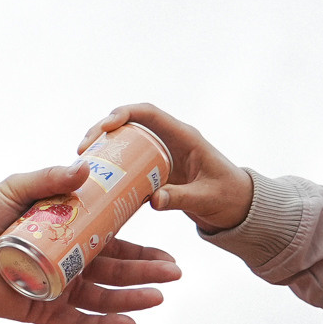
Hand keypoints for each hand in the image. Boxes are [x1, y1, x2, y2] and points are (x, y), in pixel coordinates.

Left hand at [0, 162, 181, 323]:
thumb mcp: (17, 189)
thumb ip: (50, 177)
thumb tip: (86, 167)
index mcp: (67, 237)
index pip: (112, 246)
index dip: (141, 251)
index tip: (168, 252)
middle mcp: (66, 265)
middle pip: (115, 273)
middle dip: (147, 274)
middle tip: (174, 273)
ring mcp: (57, 289)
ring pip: (104, 299)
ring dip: (133, 299)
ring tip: (159, 296)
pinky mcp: (42, 311)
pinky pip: (80, 323)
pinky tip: (130, 323)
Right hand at [82, 102, 251, 230]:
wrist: (240, 210)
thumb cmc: (230, 198)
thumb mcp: (207, 198)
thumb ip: (182, 198)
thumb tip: (153, 200)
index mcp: (184, 137)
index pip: (149, 114)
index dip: (124, 114)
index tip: (104, 128)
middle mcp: (170, 140)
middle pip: (129, 124)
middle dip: (102, 131)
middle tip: (82, 149)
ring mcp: (162, 155)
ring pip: (126, 142)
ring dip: (103, 148)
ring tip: (82, 162)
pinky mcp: (157, 171)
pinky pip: (130, 163)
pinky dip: (112, 167)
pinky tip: (96, 179)